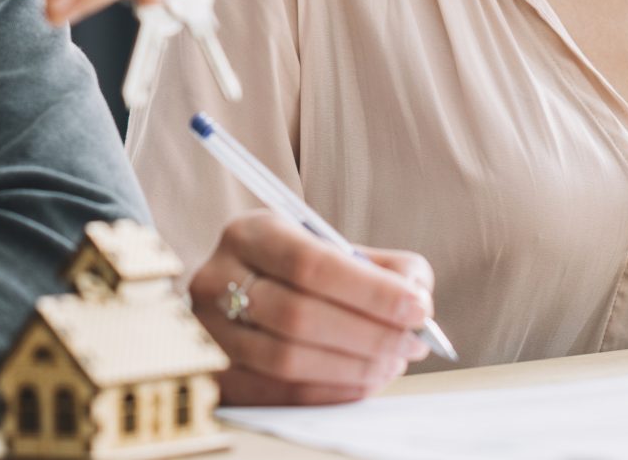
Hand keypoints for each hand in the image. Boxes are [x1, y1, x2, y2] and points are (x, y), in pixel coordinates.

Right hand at [187, 209, 435, 405]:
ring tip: (392, 363)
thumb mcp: (332, 247)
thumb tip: (419, 297)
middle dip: (369, 335)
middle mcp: (216, 277)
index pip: (311, 263)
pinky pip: (275, 394)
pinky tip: (363, 383)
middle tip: (413, 343)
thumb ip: (382, 266)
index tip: (419, 308)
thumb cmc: (297, 269)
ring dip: (352, 368)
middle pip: (297, 315)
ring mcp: (208, 330)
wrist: (240, 290)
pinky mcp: (213, 374)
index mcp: (250, 233)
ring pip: (286, 360)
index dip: (370, 291)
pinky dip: (328, 393)